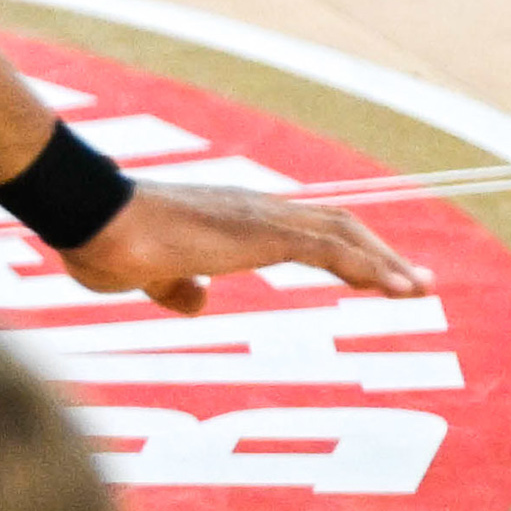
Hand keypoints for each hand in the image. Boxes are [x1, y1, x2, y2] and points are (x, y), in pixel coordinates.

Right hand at [64, 182, 430, 318]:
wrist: (89, 218)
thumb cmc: (103, 242)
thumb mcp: (143, 276)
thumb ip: (174, 287)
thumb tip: (199, 301)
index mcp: (228, 219)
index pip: (300, 228)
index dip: (342, 250)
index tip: (374, 274)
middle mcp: (252, 210)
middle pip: (334, 224)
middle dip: (379, 254)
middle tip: (416, 283)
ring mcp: (258, 217)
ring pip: (342, 233)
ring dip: (386, 263)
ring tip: (421, 291)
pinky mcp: (260, 232)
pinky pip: (332, 249)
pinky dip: (373, 268)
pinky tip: (400, 290)